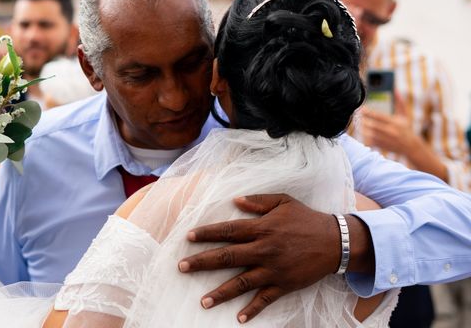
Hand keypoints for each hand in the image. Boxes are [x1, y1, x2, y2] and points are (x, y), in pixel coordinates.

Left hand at [178, 194, 373, 323]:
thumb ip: (258, 201)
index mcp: (261, 228)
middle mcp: (264, 249)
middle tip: (182, 267)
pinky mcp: (284, 284)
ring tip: (203, 301)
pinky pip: (266, 299)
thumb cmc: (306, 218)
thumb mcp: (283, 201)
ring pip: (242, 282)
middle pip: (227, 257)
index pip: (228, 231)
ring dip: (221, 292)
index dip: (207, 234)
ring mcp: (273, 269)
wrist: (335, 241)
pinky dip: (253, 309)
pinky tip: (239, 318)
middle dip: (202, 262)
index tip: (188, 237)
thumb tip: (235, 201)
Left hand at [360, 93, 447, 180]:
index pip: (379, 116)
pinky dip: (363, 136)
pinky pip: (369, 141)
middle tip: (356, 114)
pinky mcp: (381, 146)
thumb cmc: (406, 129)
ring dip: (361, 128)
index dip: (368, 112)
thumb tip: (396, 90)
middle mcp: (390, 131)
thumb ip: (399, 103)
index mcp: (395, 123)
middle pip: (372, 125)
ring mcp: (385, 140)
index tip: (361, 108)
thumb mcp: (405, 116)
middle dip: (362, 119)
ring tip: (357, 122)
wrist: (411, 147)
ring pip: (368, 134)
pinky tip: (359, 131)